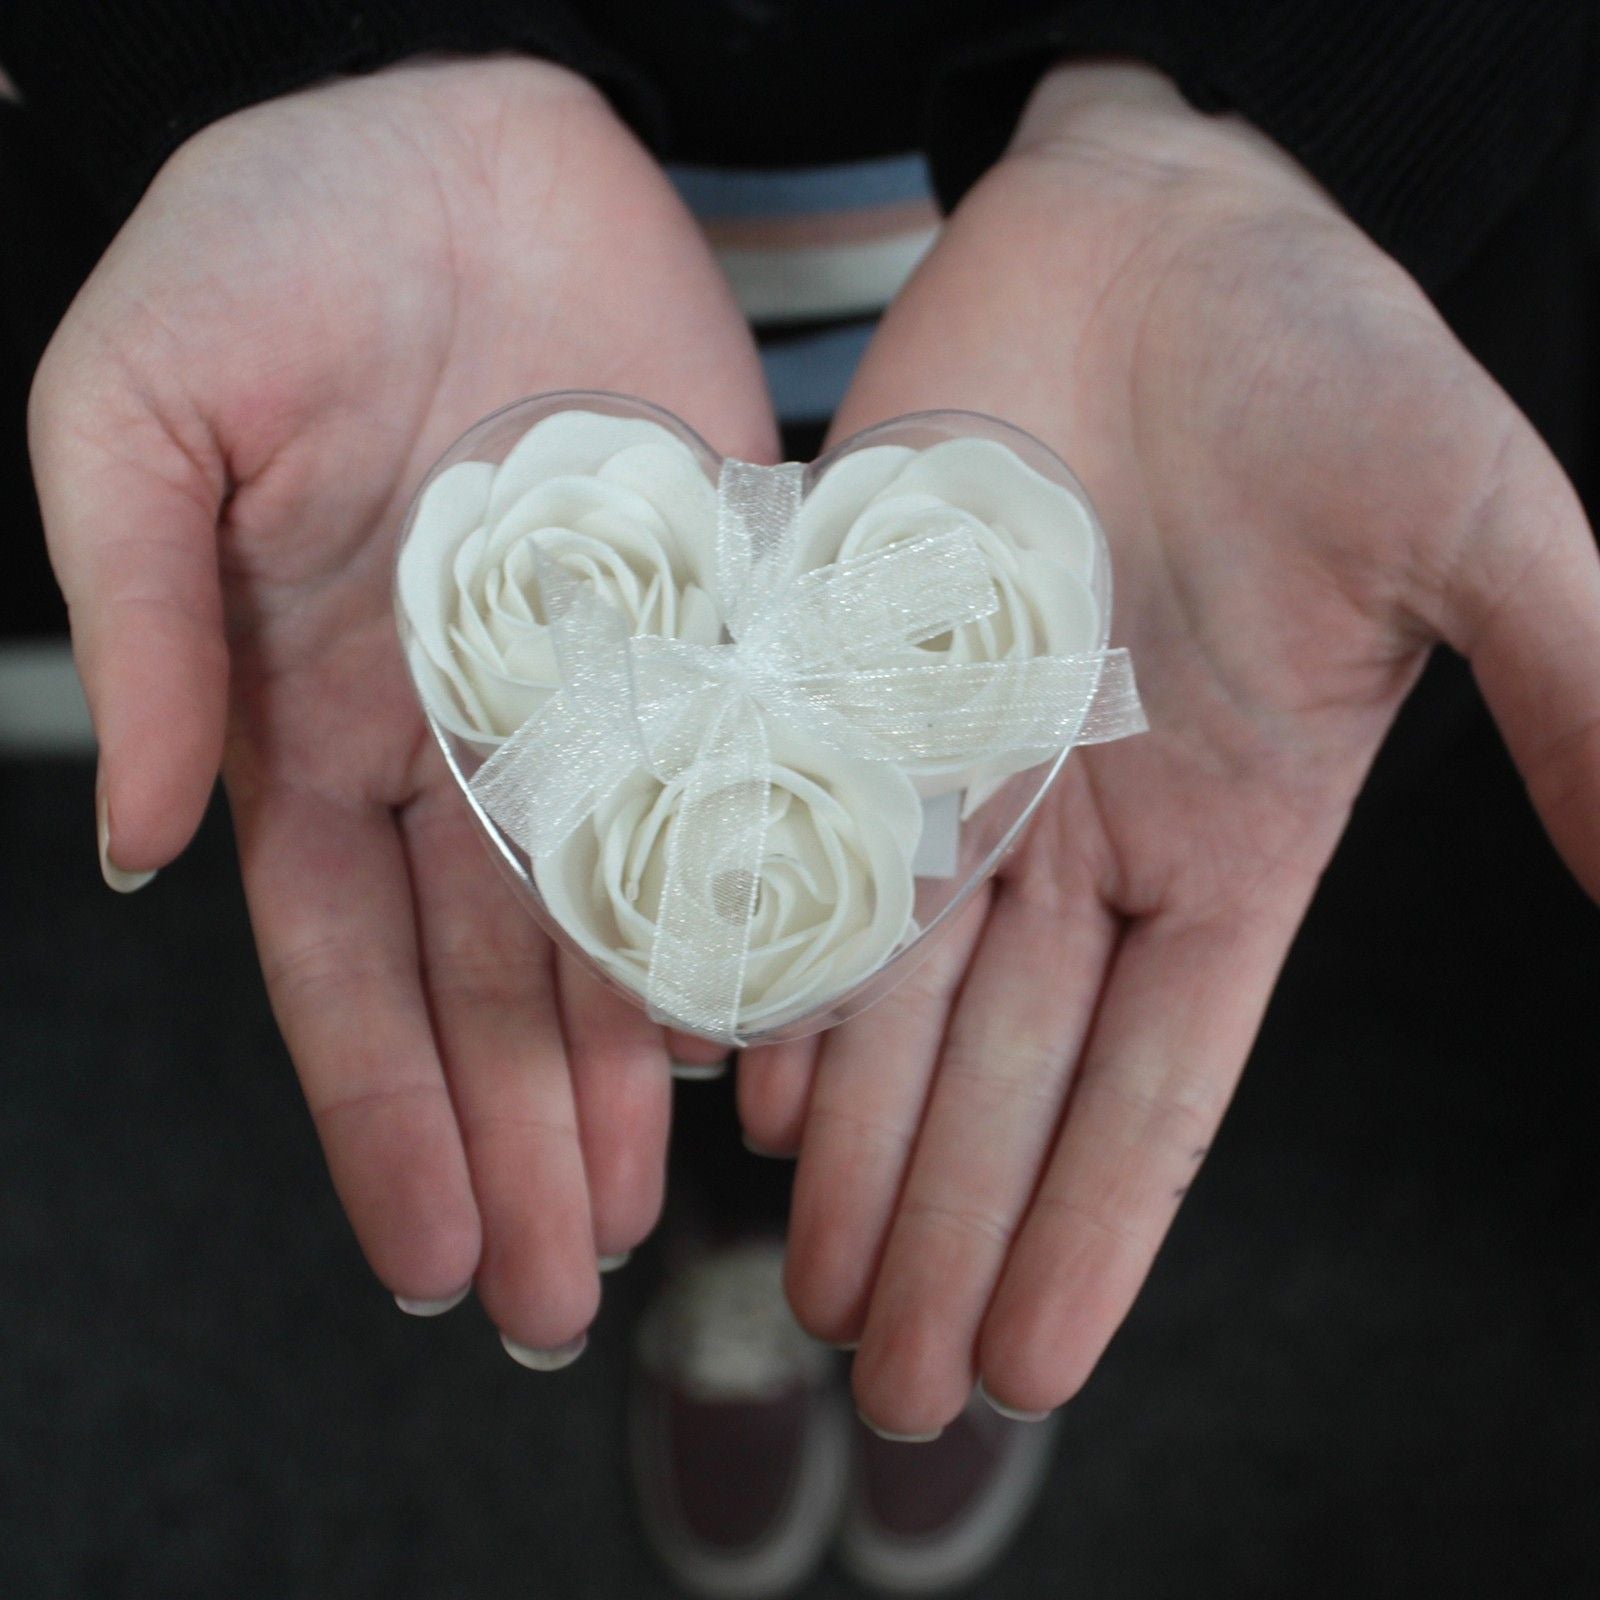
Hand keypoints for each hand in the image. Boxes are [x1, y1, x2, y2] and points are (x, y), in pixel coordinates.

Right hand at [31, 57, 773, 1351]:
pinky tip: (771, 1045)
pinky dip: (755, 925)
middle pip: (488, 991)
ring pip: (615, 936)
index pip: (343, 969)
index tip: (423, 1259)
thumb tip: (157, 853)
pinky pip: (744, 811)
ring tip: (647, 1220)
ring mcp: (602, 701)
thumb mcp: (141, 412)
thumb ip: (141, 629)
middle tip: (549, 1298)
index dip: (383, 1116)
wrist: (474, 139)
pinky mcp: (720, 639)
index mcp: (320, 720)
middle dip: (514, 1145)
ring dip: (624, 1084)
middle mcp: (465, 745)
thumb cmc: (286, 245)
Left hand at [739, 61, 1599, 1431]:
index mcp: (1228, 840)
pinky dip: (773, 984)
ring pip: (890, 1003)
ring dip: (852, 1155)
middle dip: (948, 1235)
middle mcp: (1083, 835)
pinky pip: (800, 867)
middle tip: (887, 1392)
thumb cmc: (1321, 362)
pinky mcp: (848, 680)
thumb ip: (1575, 690)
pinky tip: (741, 1099)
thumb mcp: (1476, 524)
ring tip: (806, 1295)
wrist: (1149, 235)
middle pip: (1001, 1080)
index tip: (1031, 1367)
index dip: (1092, 1227)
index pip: (1156, 1083)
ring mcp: (956, 766)